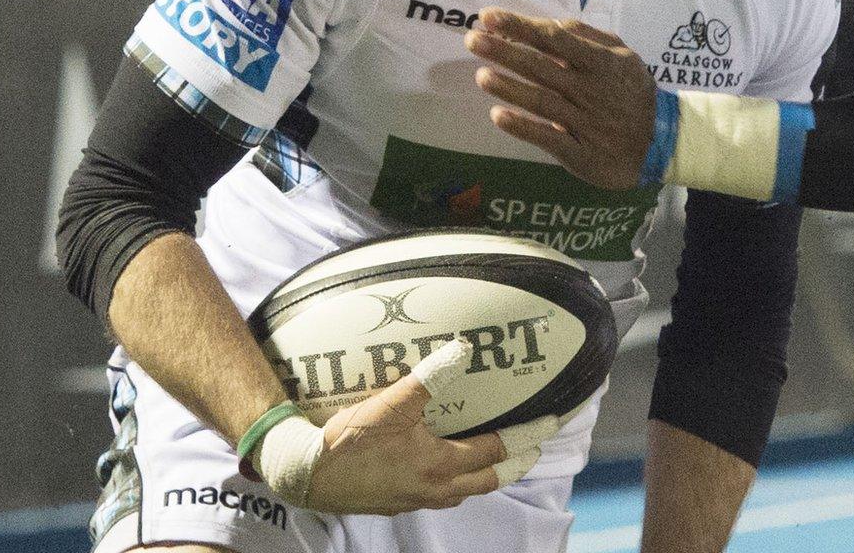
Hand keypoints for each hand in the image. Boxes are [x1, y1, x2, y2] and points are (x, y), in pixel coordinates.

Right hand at [302, 341, 561, 514]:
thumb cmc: (346, 443)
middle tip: (534, 448)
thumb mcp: (390, 404)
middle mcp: (433, 489)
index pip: (496, 451)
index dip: (526, 436)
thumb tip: (462, 351)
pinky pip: (438, 494)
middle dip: (515, 464)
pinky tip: (443, 465)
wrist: (303, 476)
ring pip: (463, 491)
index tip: (550, 424)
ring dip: (484, 475)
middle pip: (487, 480)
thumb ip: (428, 378)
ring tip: (494, 457)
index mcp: (439, 466)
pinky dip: (454, 480)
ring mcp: (414, 500)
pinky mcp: (396, 502)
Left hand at [465, 9, 656, 190]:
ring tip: (481, 75)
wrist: (661, 141)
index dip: (521, 27)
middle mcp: (591, 90)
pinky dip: (524, 127)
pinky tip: (498, 116)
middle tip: (473, 40)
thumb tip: (550, 24)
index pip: (555, 40)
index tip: (489, 17)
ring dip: (511, 88)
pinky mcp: (580, 153)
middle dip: (506, 52)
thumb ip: (588, 38)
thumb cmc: (632, 91)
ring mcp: (585, 123)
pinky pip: (549, 138)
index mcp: (601, 63)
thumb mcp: (622, 56)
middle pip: (543, 68)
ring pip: (543, 102)